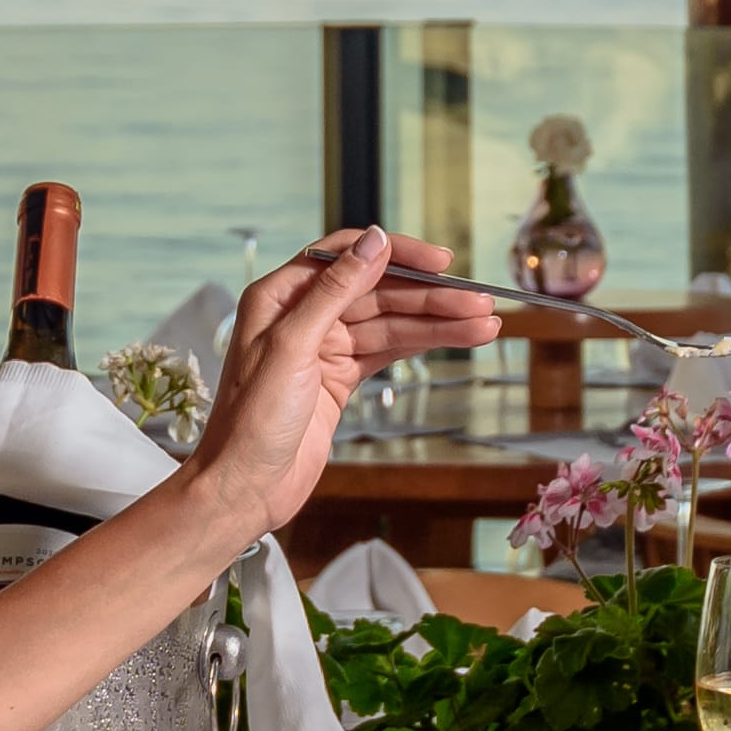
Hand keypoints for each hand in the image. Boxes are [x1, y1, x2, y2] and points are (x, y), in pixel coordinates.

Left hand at [185, 231, 495, 544]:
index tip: (440, 263)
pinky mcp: (341, 378)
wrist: (245, 488)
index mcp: (280, 296)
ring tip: (485, 324)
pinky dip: (423, 345)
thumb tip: (373, 242)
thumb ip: (334, 291)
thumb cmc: (252, 420)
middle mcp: (302, 315)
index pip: (347, 256)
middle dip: (430, 297)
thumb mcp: (292, 346)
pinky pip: (388, 350)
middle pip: (377, 291)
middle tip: (479, 302)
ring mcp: (324, 348)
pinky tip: (459, 339)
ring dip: (437, 323)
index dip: (397, 255)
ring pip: (390, 323)